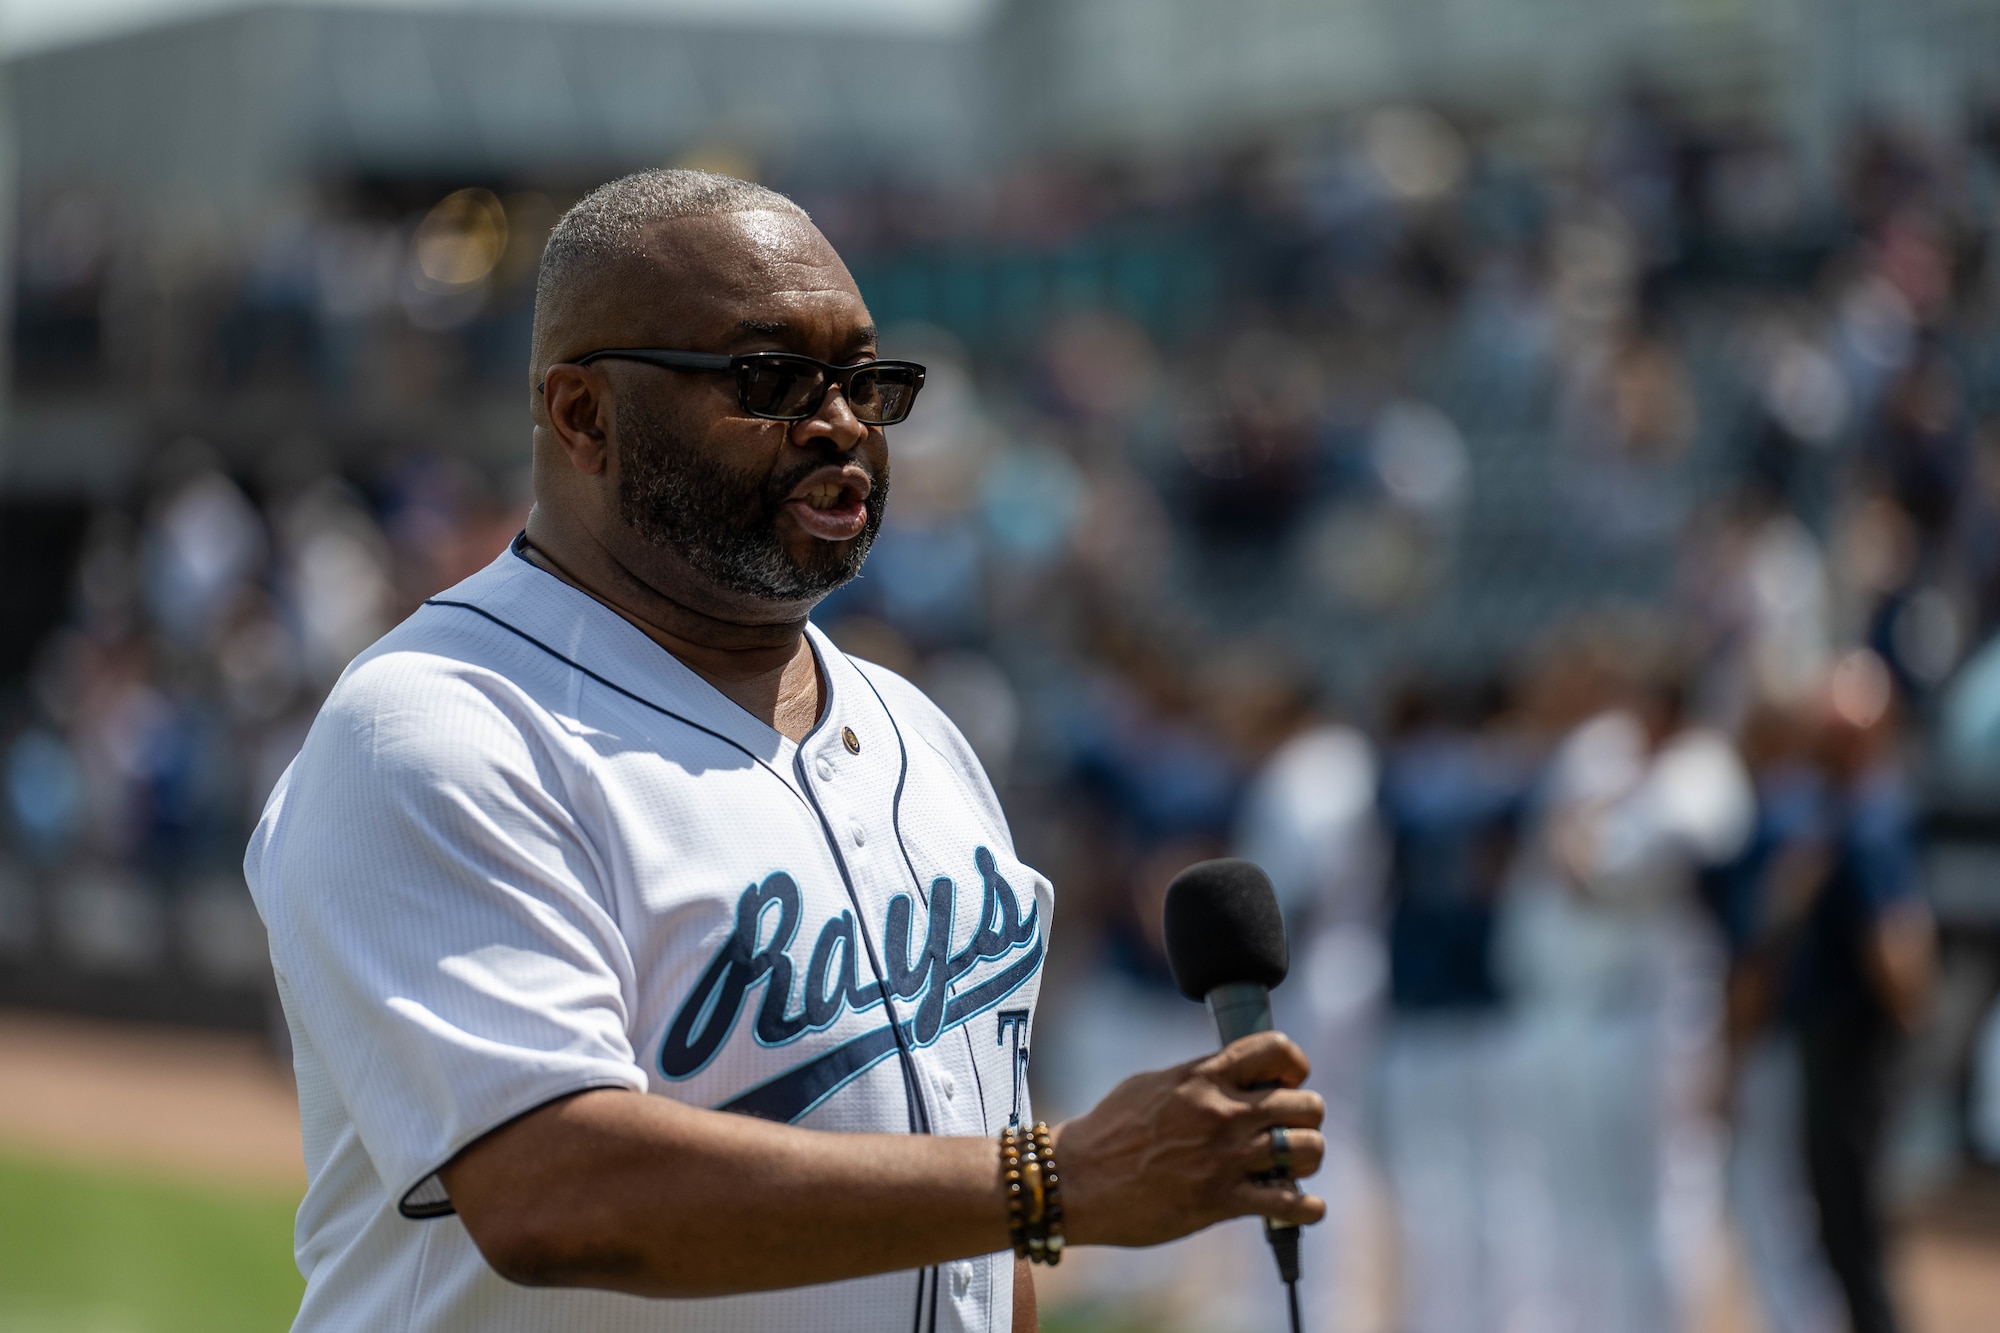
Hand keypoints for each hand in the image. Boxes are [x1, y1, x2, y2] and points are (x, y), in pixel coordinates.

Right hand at [1050, 1030, 1325, 1247]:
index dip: (1293, 1065)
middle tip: (1289, 1130)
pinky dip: (1306, 1207)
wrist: (1076, 1181)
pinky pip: (1292, 1202)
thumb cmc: (1107, 1131)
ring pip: (1308, 1148)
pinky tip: (1299, 1205)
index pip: (1276, 1048)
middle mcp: (1222, 1111)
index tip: (1286, 1081)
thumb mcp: (1152, 1084)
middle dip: (1306, 1117)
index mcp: (1203, 1076)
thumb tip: (1227, 1074)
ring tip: (1292, 1166)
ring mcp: (1225, 1156)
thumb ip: (1196, 1077)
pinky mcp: (1222, 1200)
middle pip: (1306, 1103)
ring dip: (1308, 1159)